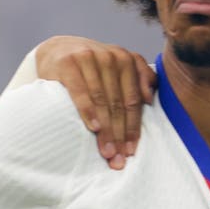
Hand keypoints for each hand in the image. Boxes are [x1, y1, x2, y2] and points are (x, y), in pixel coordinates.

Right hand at [34, 35, 155, 169]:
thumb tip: (149, 99)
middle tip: (118, 159)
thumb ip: (140, 76)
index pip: (132, 101)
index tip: (132, 151)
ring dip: (105, 130)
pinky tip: (93, 127)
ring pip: (102, 101)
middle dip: (120, 135)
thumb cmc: (94, 67)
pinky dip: (87, 110)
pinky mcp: (68, 63)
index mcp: (126, 60)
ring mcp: (89, 58)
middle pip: (118, 104)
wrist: (59, 49)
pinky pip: (80, 91)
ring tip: (107, 152)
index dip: (133, 127)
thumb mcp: (118, 67)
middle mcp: (110, 58)